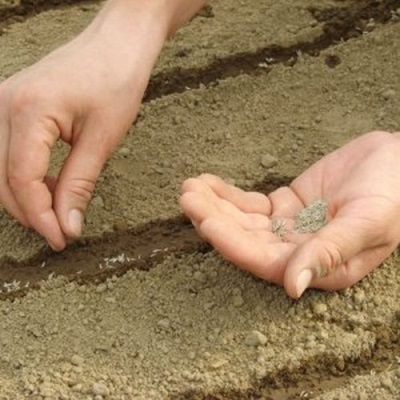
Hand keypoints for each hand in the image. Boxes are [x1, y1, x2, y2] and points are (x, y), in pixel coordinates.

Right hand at [0, 1, 166, 249]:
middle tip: (61, 232)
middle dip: (31, 211)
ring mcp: (4, 103)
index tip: (62, 240)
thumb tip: (67, 226)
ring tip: (60, 212)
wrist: (118, 44)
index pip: (22, 181)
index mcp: (27, 111)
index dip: (41, 217)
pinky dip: (28, 177)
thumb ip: (79, 184)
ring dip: (28, 196)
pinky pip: (10, 152)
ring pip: (3, 168)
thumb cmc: (116, 81)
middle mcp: (4, 105)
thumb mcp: (102, 139)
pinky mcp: (14, 106)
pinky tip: (54, 186)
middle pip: (4, 178)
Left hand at [180, 131, 399, 297]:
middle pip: (246, 241)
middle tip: (187, 197)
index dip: (233, 244)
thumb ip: (330, 253)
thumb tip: (293, 288)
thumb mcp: (367, 222)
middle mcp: (299, 252)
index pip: (265, 262)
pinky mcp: (285, 206)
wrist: (399, 162)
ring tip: (190, 187)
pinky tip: (207, 183)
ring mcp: (289, 229)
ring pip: (242, 222)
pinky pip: (250, 204)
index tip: (207, 222)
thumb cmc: (394, 193)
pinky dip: (227, 195)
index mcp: (320, 267)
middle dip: (214, 220)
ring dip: (214, 206)